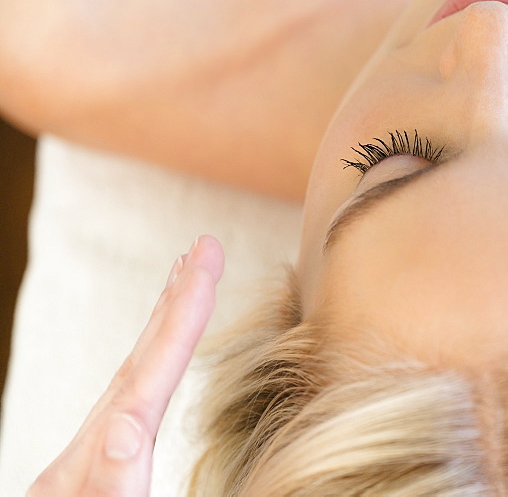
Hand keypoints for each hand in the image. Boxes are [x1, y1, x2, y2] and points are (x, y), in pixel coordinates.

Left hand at [27, 236, 223, 495]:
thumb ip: (110, 483)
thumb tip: (128, 423)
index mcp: (101, 458)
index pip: (151, 372)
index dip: (183, 313)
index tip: (204, 260)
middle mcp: (94, 449)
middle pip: (140, 360)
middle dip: (176, 301)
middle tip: (202, 245)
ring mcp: (94, 463)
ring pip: (133, 379)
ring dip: (164, 328)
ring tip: (184, 285)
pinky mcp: (101, 479)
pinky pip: (133, 406)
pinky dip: (152, 372)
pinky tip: (159, 371)